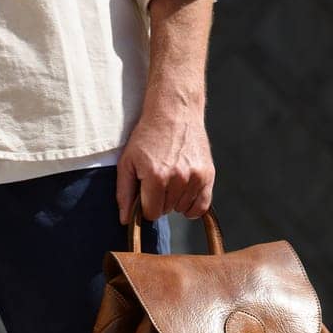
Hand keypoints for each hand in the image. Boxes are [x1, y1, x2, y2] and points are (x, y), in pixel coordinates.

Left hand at [115, 104, 215, 223]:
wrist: (174, 111)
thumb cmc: (147, 137)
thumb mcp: (127, 162)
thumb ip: (124, 193)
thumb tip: (125, 221)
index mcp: (156, 176)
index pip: (151, 213)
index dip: (146, 205)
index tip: (145, 192)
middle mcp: (178, 178)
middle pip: (167, 210)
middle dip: (160, 200)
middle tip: (158, 179)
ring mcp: (195, 176)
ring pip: (183, 209)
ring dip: (175, 200)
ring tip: (171, 178)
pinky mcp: (208, 174)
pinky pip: (202, 206)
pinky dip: (193, 205)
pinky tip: (184, 193)